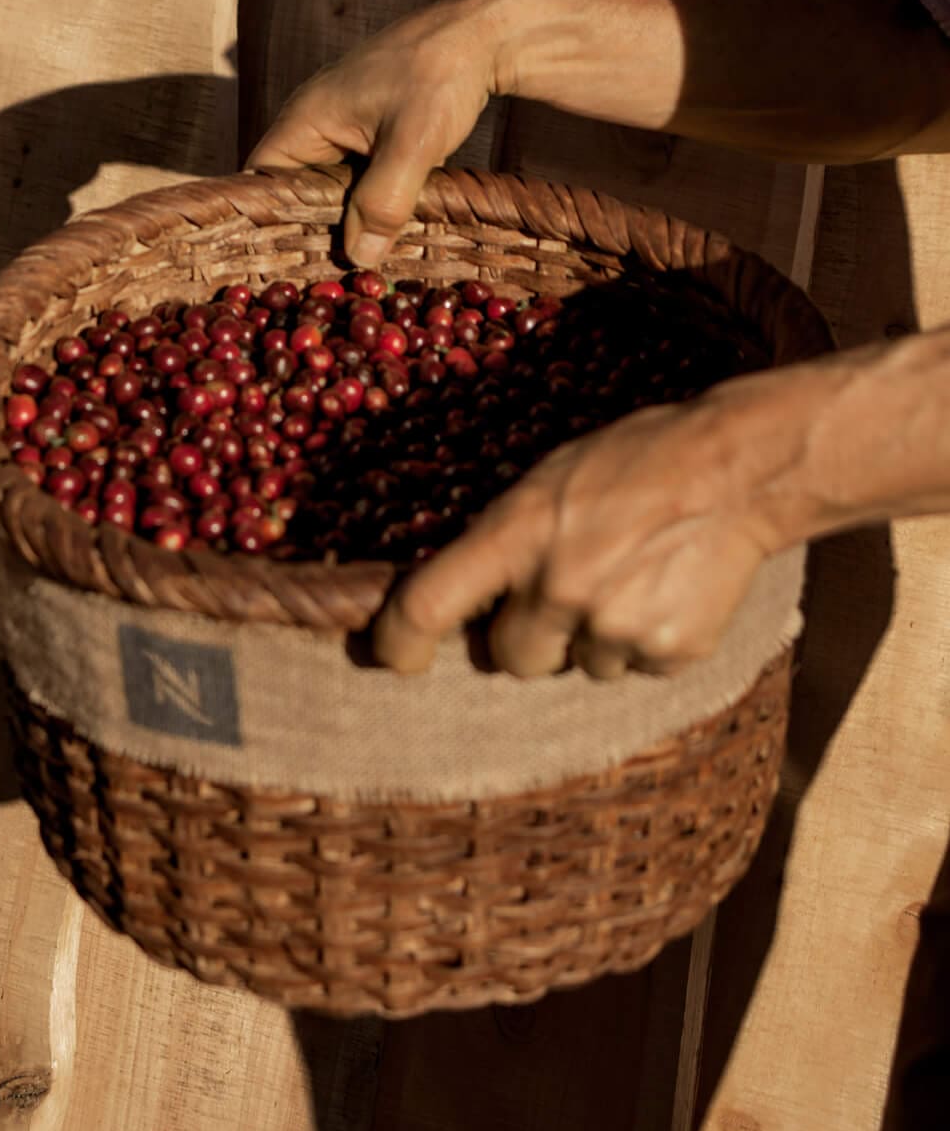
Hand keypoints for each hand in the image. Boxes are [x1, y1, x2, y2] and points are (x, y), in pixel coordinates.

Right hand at [248, 0, 514, 269]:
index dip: (270, 219)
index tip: (293, 261)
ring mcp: (344, 126)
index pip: (261, 179)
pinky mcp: (371, 131)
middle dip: (314, 227)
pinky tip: (389, 229)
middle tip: (335, 272)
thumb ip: (383, 201)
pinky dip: (369, 201)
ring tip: (362, 259)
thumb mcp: (413, 143)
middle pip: (295, 188)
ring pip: (330, 185)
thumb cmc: (440, 75)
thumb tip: (360, 260)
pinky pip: (356, 175)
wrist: (482, 36)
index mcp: (305, 118)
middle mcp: (314, 122)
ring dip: (346, 217)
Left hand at [372, 377, 803, 678]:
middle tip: (567, 590)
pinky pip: (636, 669)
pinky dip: (646, 641)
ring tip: (632, 575)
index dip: (398, 640)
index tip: (394, 656)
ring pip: (580, 666)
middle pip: (510, 658)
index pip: (428, 602)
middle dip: (528, 636)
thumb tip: (466, 595)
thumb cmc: (635, 461)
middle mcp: (557, 586)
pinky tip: (667, 588)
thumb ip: (507, 538)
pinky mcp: (668, 651)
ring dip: (594, 636)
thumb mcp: (550, 480)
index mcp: (517, 531)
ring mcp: (614, 625)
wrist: (737, 469)